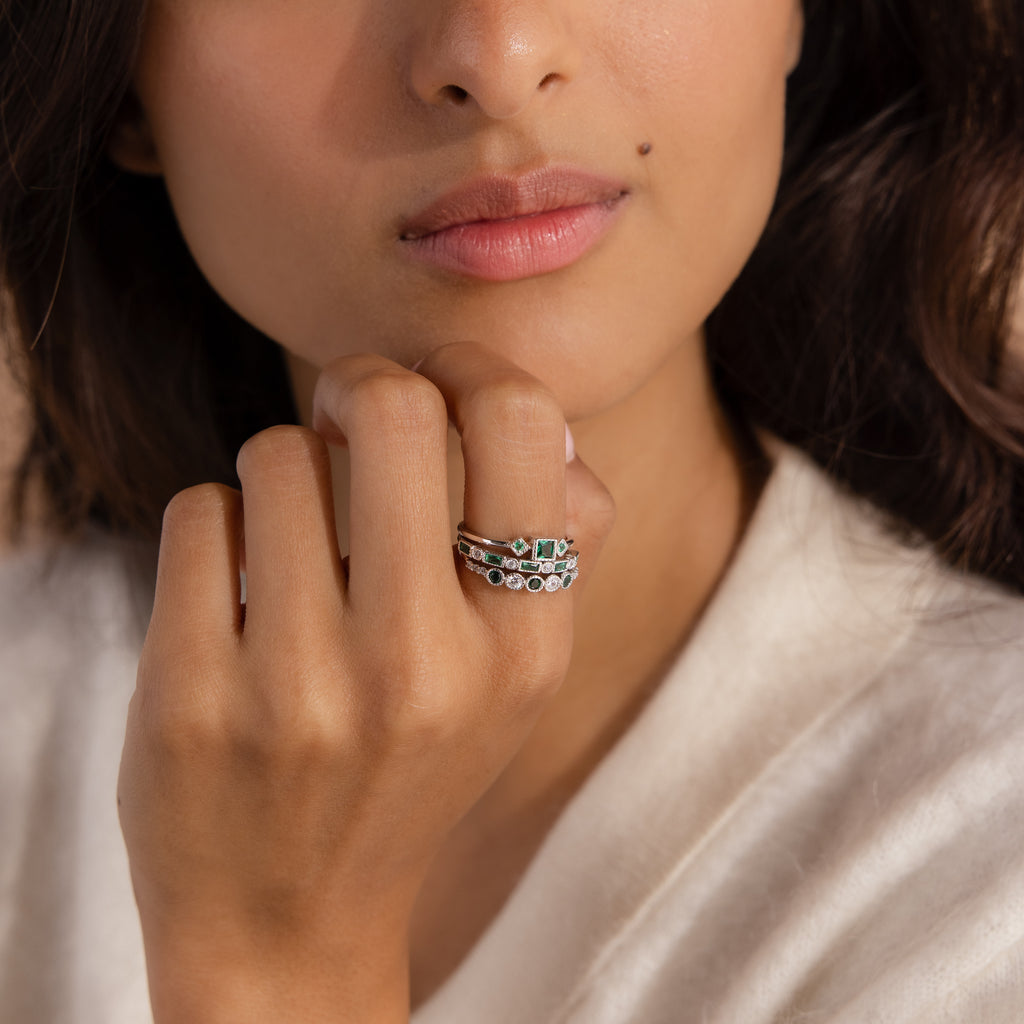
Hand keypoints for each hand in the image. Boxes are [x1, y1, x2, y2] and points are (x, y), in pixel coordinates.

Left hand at [117, 342, 614, 1022]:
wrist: (293, 921)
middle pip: (387, 404)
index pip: (517, 423)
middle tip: (342, 415)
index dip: (465, 366)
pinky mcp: (192, 697)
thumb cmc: (413, 765)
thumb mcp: (519, 676)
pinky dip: (216, 530)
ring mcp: (302, 686)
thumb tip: (553, 426)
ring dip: (281, 476)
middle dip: (355, 384)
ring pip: (276, 455)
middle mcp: (424, 665)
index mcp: (524, 646)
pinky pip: (199, 514)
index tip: (431, 382)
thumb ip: (560, 544)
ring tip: (294, 545)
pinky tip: (236, 594)